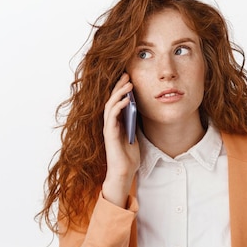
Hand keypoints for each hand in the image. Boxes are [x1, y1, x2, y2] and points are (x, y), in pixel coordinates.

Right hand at [101, 73, 140, 207]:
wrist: (124, 172)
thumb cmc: (129, 156)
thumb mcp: (134, 134)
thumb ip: (133, 122)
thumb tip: (137, 107)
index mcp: (115, 123)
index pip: (116, 102)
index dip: (121, 89)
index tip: (129, 78)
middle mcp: (110, 124)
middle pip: (111, 100)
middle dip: (119, 86)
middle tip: (126, 75)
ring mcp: (108, 128)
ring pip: (110, 105)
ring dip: (119, 93)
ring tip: (128, 84)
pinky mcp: (109, 134)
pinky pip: (112, 116)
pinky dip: (118, 106)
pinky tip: (125, 99)